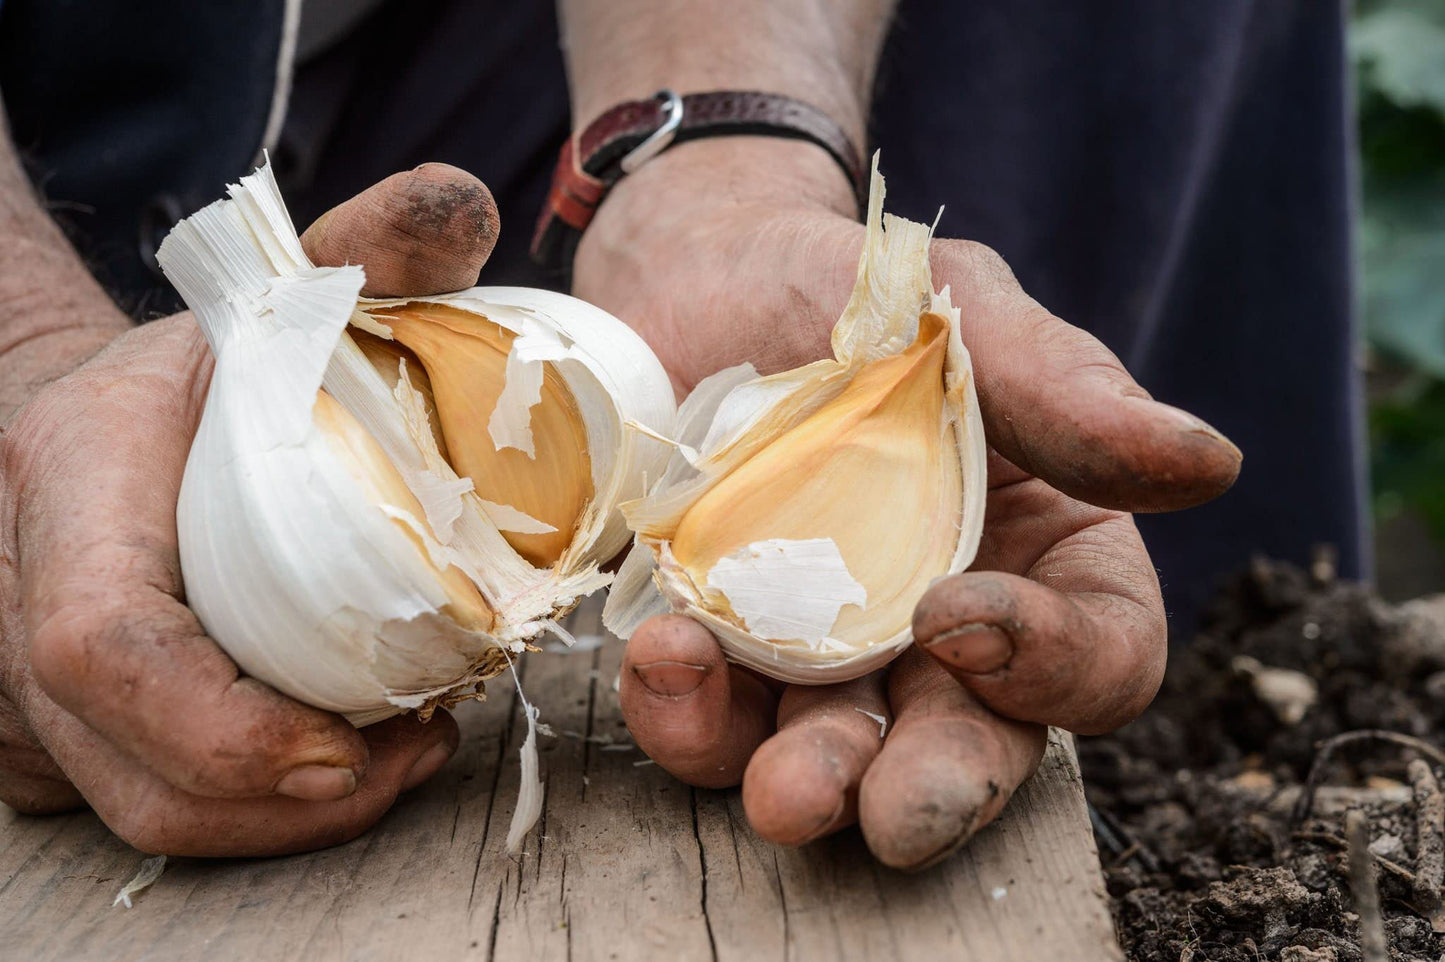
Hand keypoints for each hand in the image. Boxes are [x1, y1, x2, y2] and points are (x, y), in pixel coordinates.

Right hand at [0, 164, 497, 855]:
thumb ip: (371, 248)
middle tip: (415, 757)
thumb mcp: (280, 296)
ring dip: (275, 821)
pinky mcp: (56, 725)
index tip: (342, 749)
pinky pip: (138, 801)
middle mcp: (18, 594)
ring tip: (400, 760)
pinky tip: (340, 761)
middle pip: (124, 765)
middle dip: (277, 803)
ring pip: (132, 807)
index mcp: (71, 480)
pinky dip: (244, 811)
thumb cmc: (206, 367)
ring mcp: (22, 677)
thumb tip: (468, 200)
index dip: (214, 724)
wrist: (109, 417)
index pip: (102, 644)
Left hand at [574, 139, 1241, 868]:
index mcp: (1041, 555)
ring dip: (807, 781)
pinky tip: (664, 659)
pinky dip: (686, 710)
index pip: (1101, 653)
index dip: (1056, 665)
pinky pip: (709, 719)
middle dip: (938, 788)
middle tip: (897, 817)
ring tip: (777, 790)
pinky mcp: (718, 654)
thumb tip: (1209, 462)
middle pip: (971, 742)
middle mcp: (941, 629)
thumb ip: (1066, 393)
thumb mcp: (959, 316)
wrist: (696, 277)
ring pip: (834, 756)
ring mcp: (822, 653)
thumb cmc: (850, 289)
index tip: (961, 619)